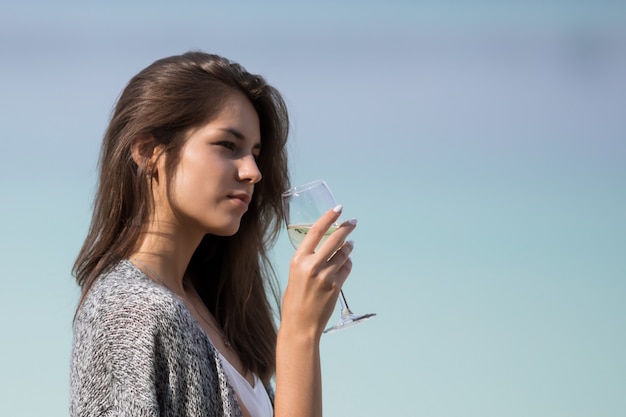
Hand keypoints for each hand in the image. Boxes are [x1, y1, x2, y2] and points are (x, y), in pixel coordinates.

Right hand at [281, 205, 356, 338]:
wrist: (300, 326)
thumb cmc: (295, 301)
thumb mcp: (295, 275)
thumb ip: (308, 260)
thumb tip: (326, 247)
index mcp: (298, 260)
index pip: (316, 231)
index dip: (329, 217)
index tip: (338, 209)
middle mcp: (312, 265)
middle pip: (335, 239)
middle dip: (346, 228)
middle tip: (353, 222)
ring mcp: (326, 276)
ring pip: (344, 254)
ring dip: (348, 248)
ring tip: (349, 245)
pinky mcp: (336, 286)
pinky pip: (346, 268)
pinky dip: (348, 263)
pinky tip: (346, 263)